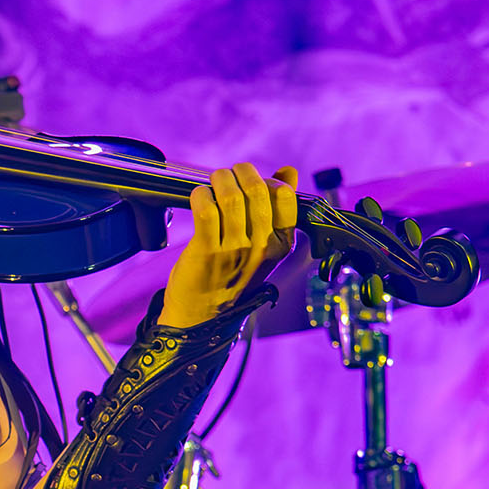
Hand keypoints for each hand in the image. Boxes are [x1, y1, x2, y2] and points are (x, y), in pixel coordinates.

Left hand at [159, 163, 298, 327]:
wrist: (204, 317)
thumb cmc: (233, 277)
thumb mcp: (265, 248)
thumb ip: (278, 209)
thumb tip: (289, 171)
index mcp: (282, 244)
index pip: (286, 197)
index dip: (269, 180)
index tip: (255, 181)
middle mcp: (262, 247)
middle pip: (258, 191)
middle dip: (242, 172)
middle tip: (230, 173)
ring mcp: (235, 249)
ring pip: (231, 196)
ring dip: (220, 179)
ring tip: (214, 181)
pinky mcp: (207, 251)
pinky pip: (206, 210)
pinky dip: (201, 194)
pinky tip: (199, 196)